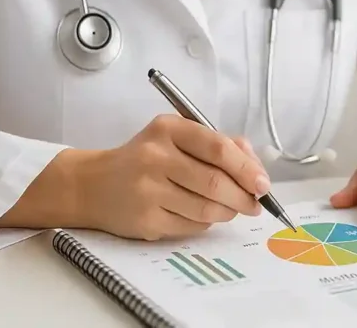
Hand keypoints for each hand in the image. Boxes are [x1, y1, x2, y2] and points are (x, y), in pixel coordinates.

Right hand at [75, 115, 270, 240]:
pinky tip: (200, 214)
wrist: (93, 185)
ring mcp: (148, 191)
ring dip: (227, 212)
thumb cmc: (145, 158)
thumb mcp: (177, 137)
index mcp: (169, 129)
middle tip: (255, 204)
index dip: (247, 169)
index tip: (263, 184)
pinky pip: (191, 226)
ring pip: (206, 209)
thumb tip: (256, 168)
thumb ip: (219, 144)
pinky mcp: (145, 220)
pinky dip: (205, 223)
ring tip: (230, 208)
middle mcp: (155, 157)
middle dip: (243, 197)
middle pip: (215, 183)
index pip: (218, 148)